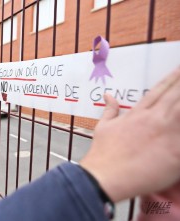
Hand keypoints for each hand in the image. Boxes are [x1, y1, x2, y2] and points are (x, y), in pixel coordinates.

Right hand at [80, 67, 179, 202]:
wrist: (106, 175)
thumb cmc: (103, 153)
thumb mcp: (104, 127)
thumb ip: (110, 110)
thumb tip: (108, 96)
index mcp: (137, 114)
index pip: (158, 91)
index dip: (171, 79)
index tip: (179, 69)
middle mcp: (154, 119)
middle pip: (176, 96)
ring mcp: (167, 134)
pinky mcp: (176, 152)